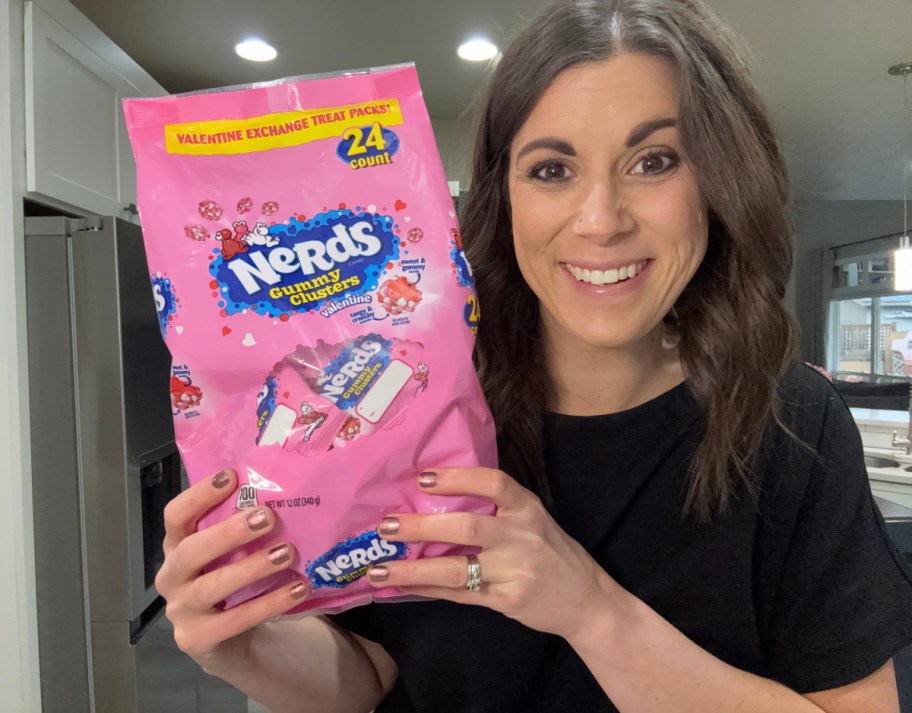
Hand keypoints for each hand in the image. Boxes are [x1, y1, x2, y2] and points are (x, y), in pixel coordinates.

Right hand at [155, 468, 309, 673]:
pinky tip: (298, 589)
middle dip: (228, 532)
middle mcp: (172, 576)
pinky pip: (234, 621)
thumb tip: (281, 488)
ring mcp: (181, 610)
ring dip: (252, 567)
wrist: (231, 640)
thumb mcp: (231, 552)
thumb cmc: (231, 580)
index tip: (231, 476)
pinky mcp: (197, 639)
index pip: (176, 516)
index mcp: (176, 546)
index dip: (199, 495)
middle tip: (267, 516)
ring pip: (212, 586)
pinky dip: (269, 603)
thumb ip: (242, 527)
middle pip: (190, 550)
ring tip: (288, 553)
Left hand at [365, 467, 618, 640]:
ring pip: (455, 569)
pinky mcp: (505, 601)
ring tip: (377, 569)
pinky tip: (400, 586)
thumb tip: (435, 496)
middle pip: (466, 527)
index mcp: (527, 508)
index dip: (458, 478)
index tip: (423, 478)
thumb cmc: (552, 551)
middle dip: (422, 526)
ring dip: (412, 569)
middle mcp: (521, 537)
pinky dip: (427, 590)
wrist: (587, 600)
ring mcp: (513, 572)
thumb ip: (497, 509)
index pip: (494, 483)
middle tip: (385, 524)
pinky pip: (459, 594)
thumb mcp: (534, 519)